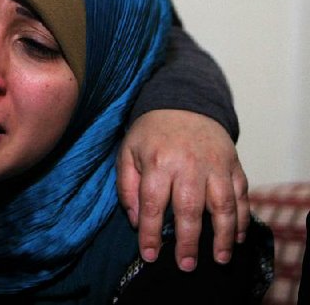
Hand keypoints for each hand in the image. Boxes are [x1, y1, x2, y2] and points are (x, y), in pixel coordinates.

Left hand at [116, 109, 248, 271]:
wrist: (184, 103)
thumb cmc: (151, 133)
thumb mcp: (128, 152)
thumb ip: (127, 186)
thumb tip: (135, 220)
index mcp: (158, 162)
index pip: (152, 205)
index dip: (150, 234)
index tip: (150, 255)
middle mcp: (188, 165)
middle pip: (189, 209)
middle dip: (188, 242)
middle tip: (185, 265)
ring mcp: (215, 165)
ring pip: (222, 206)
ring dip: (223, 236)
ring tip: (219, 258)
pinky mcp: (233, 165)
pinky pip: (241, 195)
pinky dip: (241, 218)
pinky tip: (237, 236)